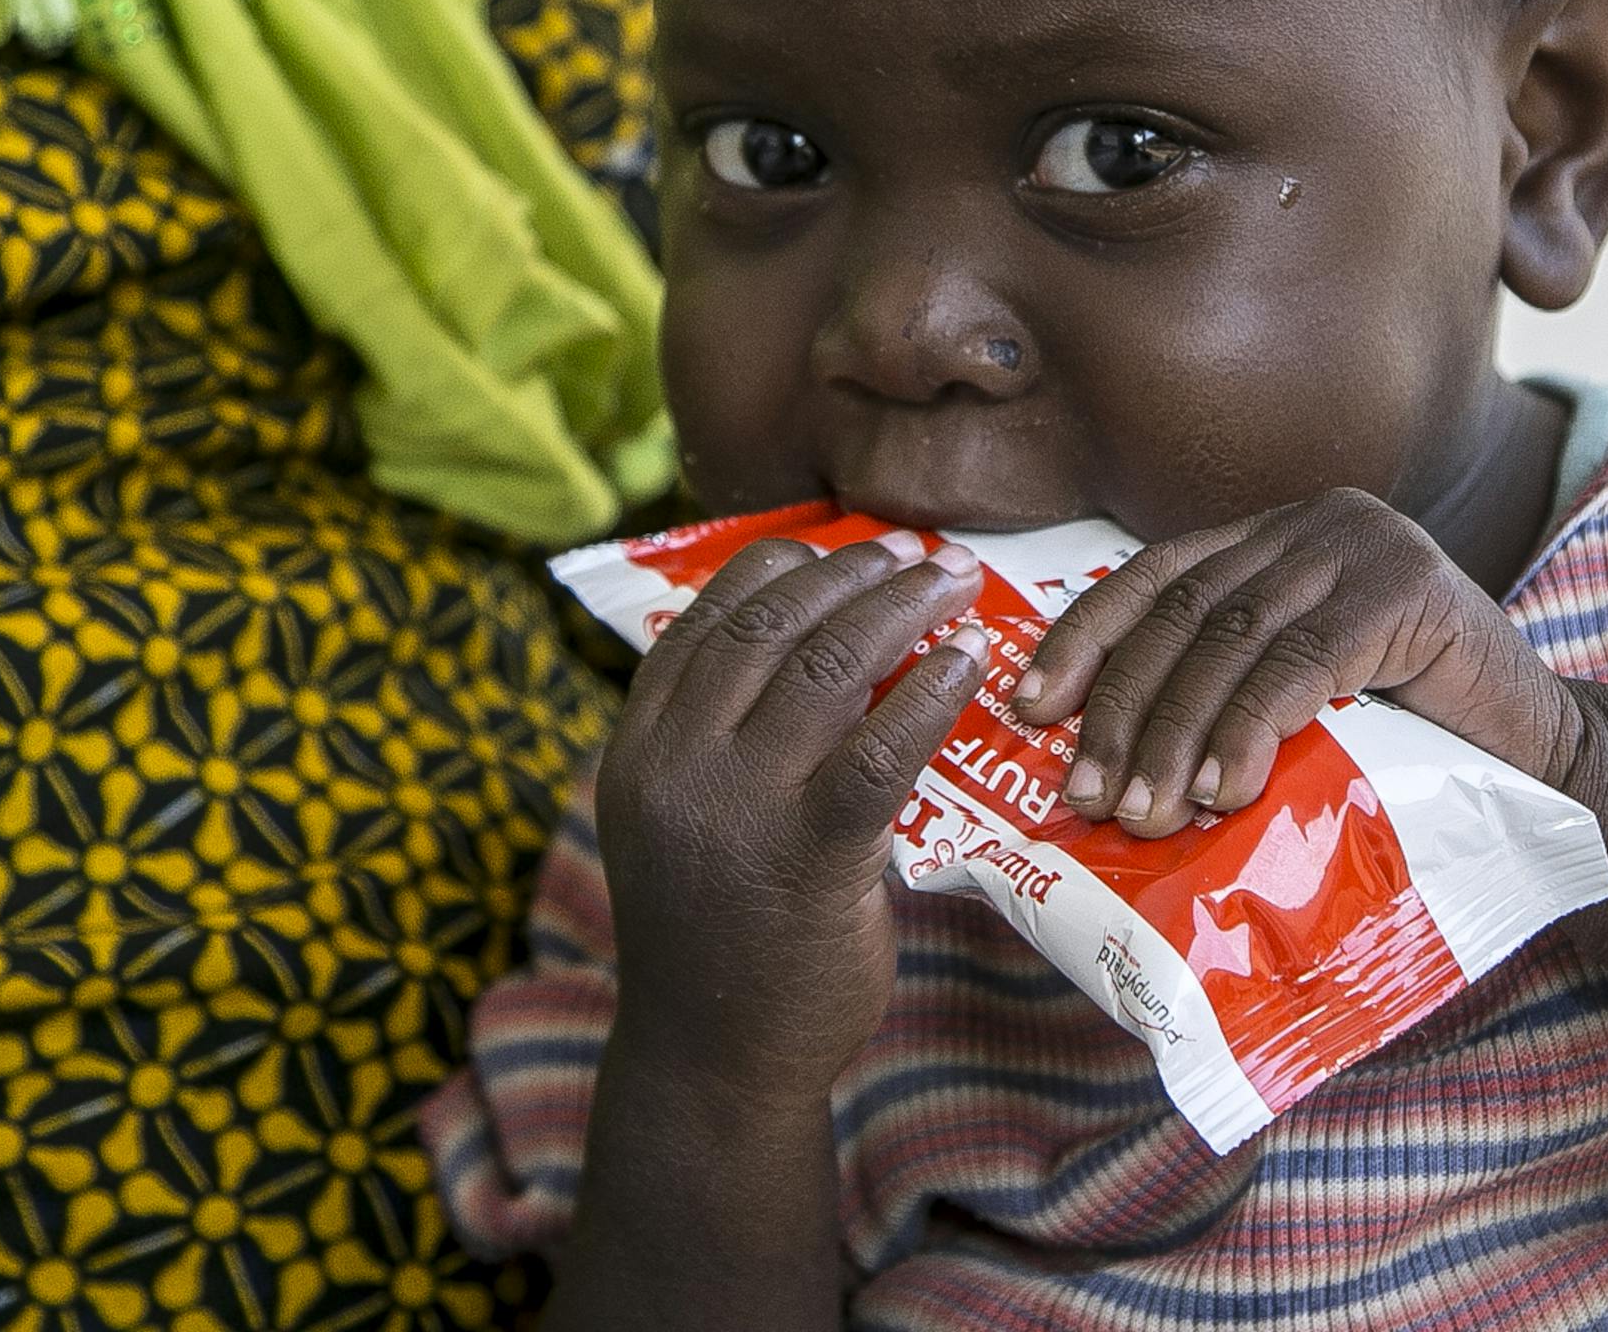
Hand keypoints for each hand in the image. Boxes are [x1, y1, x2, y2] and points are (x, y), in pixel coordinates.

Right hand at [591, 533, 991, 1092]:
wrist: (715, 1064)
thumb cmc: (718, 934)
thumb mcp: (684, 820)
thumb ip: (721, 740)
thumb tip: (815, 642)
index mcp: (638, 748)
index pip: (707, 617)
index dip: (782, 565)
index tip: (843, 543)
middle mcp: (674, 765)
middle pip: (772, 626)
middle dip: (854, 573)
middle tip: (919, 553)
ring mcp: (736, 809)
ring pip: (827, 668)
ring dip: (902, 609)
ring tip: (955, 586)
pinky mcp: (807, 856)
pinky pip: (880, 750)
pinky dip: (930, 691)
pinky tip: (969, 661)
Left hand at [1013, 487, 1582, 836]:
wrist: (1550, 768)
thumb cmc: (1416, 752)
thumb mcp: (1300, 709)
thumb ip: (1223, 698)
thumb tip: (1099, 768)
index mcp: (1278, 538)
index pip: (1156, 576)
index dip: (1085, 638)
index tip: (1028, 708)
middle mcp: (1315, 523)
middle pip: (1185, 610)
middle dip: (1122, 706)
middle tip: (1085, 795)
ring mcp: (1365, 545)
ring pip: (1234, 639)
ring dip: (1174, 732)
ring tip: (1143, 813)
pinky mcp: (1409, 589)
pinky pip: (1303, 662)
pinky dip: (1250, 728)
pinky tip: (1223, 789)